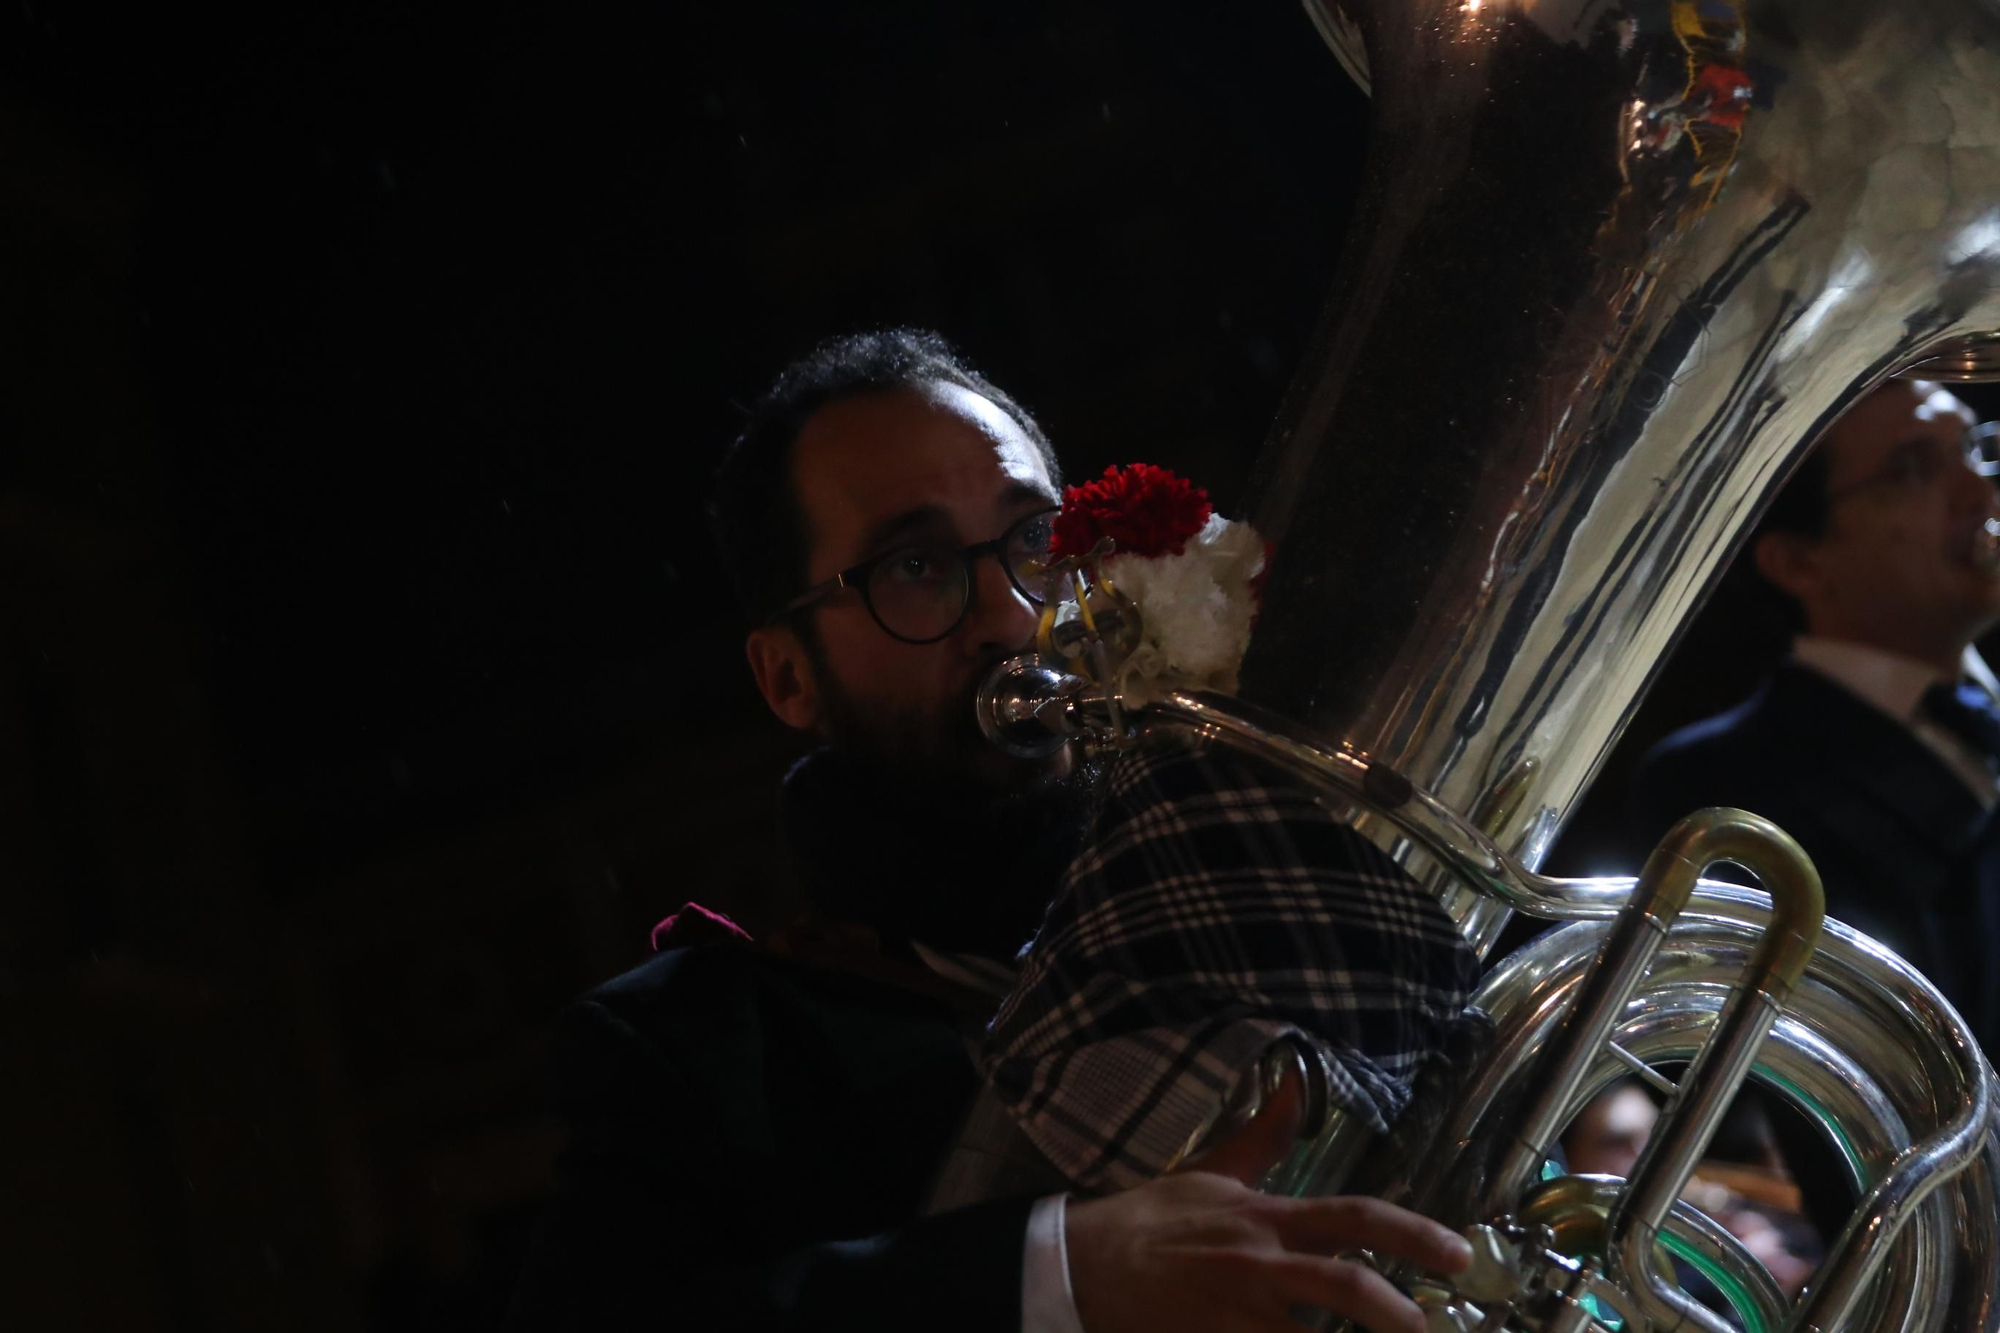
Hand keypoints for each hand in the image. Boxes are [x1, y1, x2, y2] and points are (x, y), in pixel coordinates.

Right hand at [1066, 1172, 1472, 1332]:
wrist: (1084, 1266)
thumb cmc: (1153, 1220)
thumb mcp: (1213, 1173)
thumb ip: (1265, 1135)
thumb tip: (1296, 1084)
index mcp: (1268, 1217)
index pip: (1353, 1218)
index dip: (1412, 1234)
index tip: (1458, 1254)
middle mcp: (1261, 1263)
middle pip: (1346, 1285)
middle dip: (1398, 1312)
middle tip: (1427, 1328)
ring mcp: (1238, 1311)